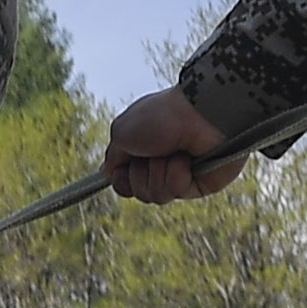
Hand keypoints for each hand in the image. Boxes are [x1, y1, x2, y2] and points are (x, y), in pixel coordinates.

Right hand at [103, 88, 243, 203]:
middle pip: (138, 192)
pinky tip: (186, 159)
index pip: (124, 182)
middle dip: (140, 173)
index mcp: (142, 151)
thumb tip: (107, 172)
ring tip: (172, 152)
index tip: (124, 165)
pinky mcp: (198, 184)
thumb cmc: (162, 115)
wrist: (199, 113)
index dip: (122, 178)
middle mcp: (160, 165)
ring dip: (158, 172)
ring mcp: (180, 176)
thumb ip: (112, 156)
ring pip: (155, 195)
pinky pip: (176, 192)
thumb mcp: (122, 131)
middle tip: (152, 151)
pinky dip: (177, 173)